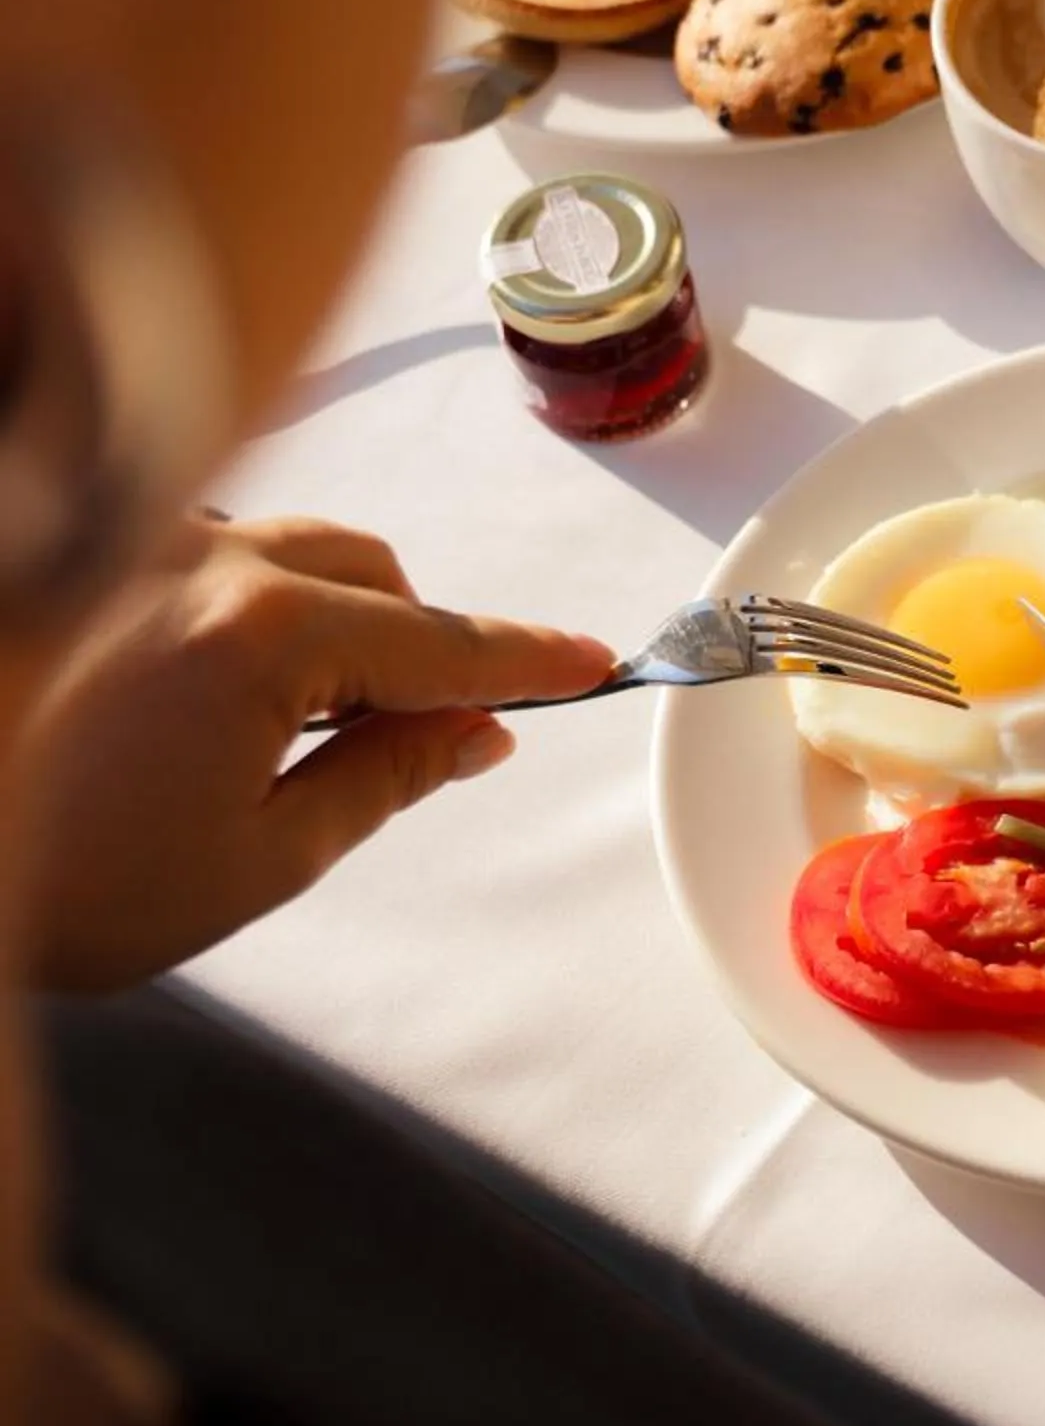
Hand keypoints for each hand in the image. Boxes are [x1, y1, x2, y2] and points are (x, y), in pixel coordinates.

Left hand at [22, 515, 613, 992]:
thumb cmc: (70, 881)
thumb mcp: (262, 857)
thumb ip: (384, 777)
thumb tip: (473, 732)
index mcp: (258, 633)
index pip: (435, 640)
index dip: (524, 659)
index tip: (593, 660)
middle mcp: (196, 556)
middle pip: (370, 571)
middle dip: (412, 645)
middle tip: (424, 742)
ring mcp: (129, 544)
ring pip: (288, 548)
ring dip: (325, 618)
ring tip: (284, 732)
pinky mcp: (82, 557)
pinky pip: (205, 547)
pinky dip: (244, 600)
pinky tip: (199, 689)